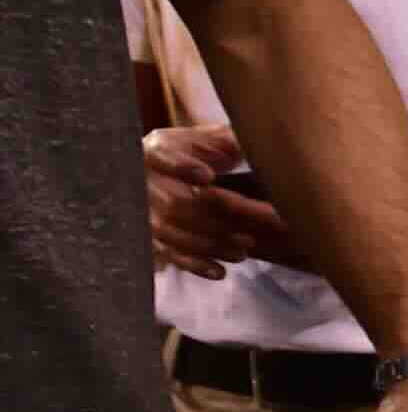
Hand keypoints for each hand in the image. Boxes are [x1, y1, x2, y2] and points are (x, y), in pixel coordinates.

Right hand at [143, 125, 288, 277]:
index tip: (207, 176)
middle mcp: (143, 179)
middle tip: (249, 234)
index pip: (162, 155)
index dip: (181, 166)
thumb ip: (231, 140)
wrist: (165, 169)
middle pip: (175, 203)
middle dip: (214, 221)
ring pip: (171, 232)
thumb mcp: (212, 139)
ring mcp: (142, 210)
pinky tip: (219, 272)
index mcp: (158, 149)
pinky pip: (166, 253)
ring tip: (243, 251)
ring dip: (209, 245)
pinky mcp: (148, 234)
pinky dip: (193, 264)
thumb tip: (261, 141)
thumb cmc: (196, 152)